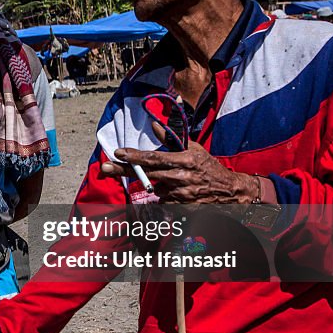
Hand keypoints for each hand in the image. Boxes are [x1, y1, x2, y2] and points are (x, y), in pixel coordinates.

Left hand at [101, 123, 258, 203]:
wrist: (228, 191)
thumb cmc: (208, 166)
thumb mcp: (193, 149)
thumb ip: (172, 139)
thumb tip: (154, 125)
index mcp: (185, 160)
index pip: (154, 158)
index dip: (135, 156)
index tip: (119, 152)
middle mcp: (181, 177)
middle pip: (146, 174)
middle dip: (123, 170)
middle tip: (105, 167)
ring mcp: (180, 194)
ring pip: (153, 188)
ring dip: (150, 184)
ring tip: (152, 177)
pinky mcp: (180, 206)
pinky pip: (162, 200)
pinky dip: (161, 194)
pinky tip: (173, 191)